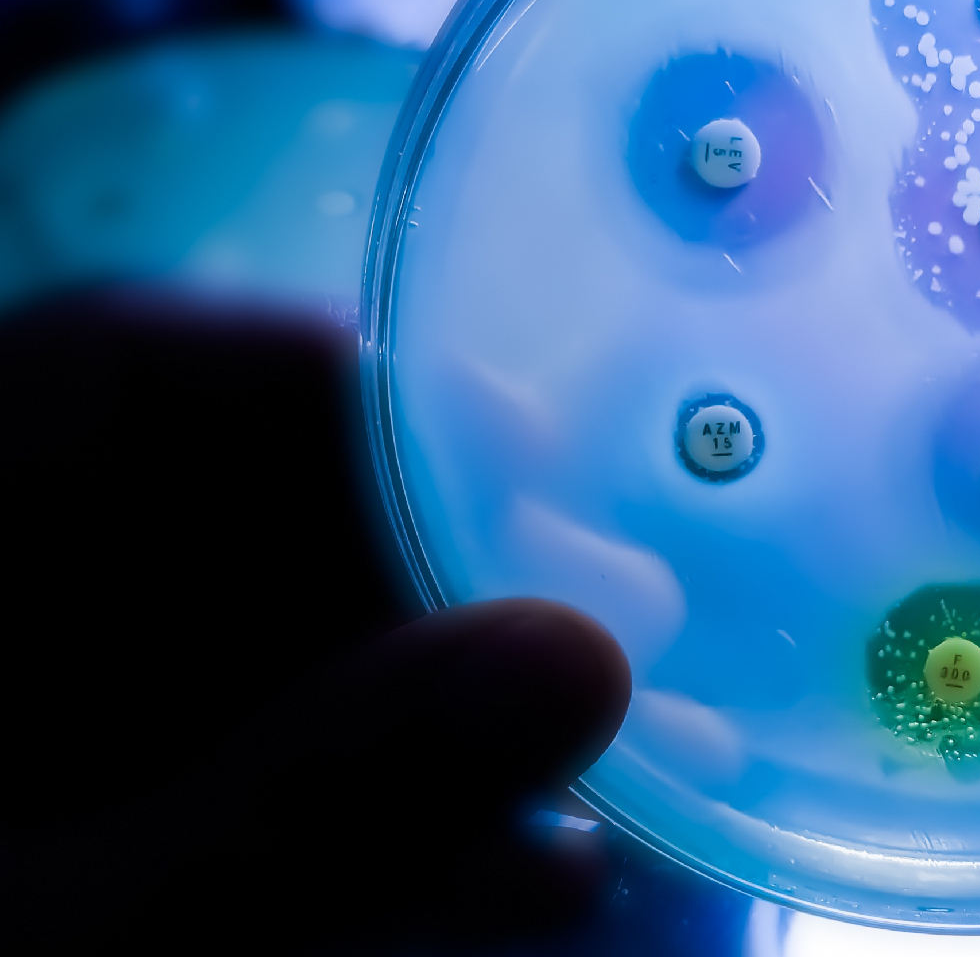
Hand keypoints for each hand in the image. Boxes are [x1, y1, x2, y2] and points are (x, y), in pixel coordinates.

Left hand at [0, 298, 631, 951]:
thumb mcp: (55, 955)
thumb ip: (310, 807)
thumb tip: (583, 656)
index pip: (123, 378)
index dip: (338, 389)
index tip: (537, 446)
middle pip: (225, 525)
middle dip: (438, 582)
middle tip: (622, 635)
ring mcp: (35, 748)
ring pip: (262, 677)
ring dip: (436, 730)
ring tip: (613, 779)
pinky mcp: (86, 856)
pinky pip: (251, 804)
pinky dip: (379, 841)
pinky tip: (530, 888)